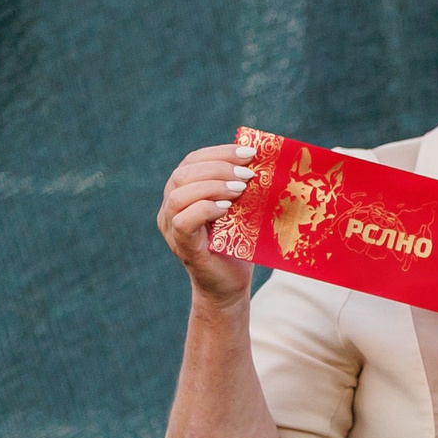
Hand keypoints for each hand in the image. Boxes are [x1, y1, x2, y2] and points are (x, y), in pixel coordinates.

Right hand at [158, 143, 257, 310]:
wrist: (231, 284)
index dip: (220, 152)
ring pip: (179, 195)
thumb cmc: (239, 244)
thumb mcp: (242, 209)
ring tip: (240, 190)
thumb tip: (266, 161)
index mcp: (184, 192)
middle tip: (248, 174)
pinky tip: (227, 209)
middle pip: (183, 174)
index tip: (250, 153)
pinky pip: (183, 221)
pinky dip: (205, 209)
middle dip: (218, 168)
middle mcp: (171, 207)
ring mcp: (172, 227)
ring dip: (212, 186)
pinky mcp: (183, 245)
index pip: (193, 161)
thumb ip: (242, 187)